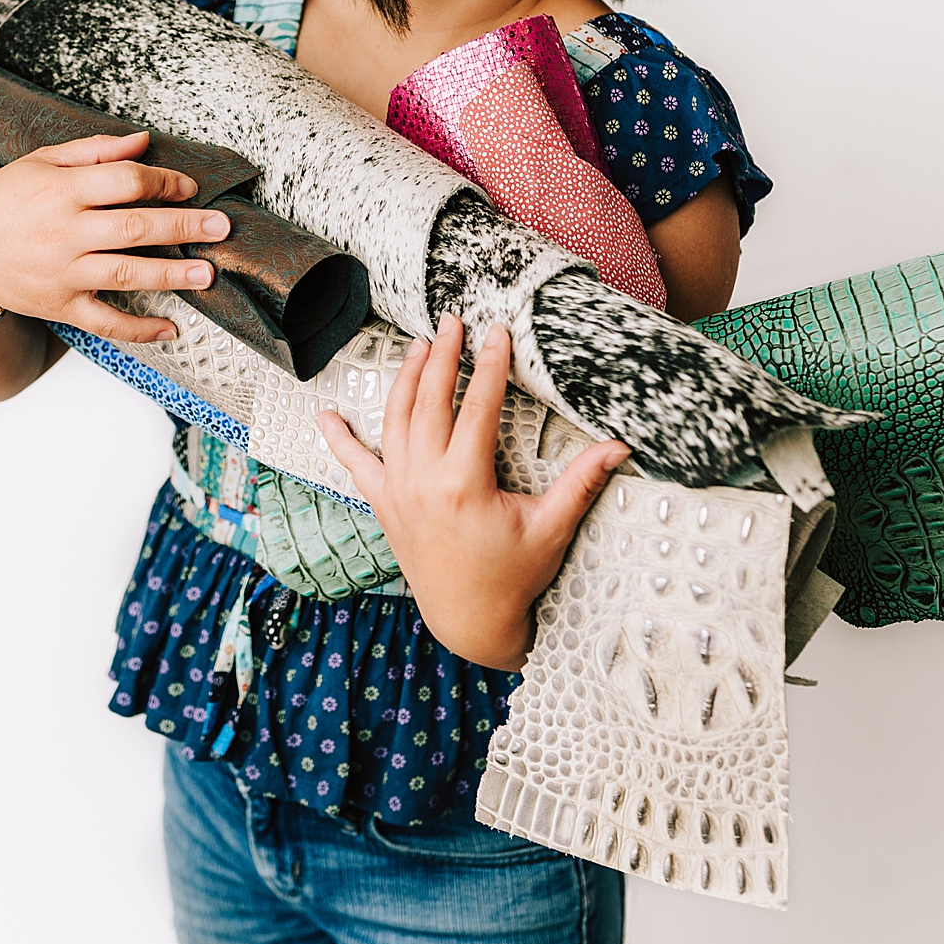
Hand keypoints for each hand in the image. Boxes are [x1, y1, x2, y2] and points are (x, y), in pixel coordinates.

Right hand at [0, 130, 227, 342]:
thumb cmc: (3, 200)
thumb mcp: (41, 162)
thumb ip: (95, 150)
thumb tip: (145, 141)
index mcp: (61, 189)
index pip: (126, 182)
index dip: (164, 182)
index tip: (189, 187)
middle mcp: (64, 231)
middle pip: (135, 227)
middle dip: (183, 226)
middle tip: (222, 227)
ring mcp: (62, 272)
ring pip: (127, 273)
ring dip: (172, 275)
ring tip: (209, 274)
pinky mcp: (59, 305)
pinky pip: (105, 321)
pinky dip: (139, 329)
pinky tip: (170, 329)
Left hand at [319, 316, 628, 670]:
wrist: (469, 621)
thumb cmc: (513, 578)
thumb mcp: (550, 529)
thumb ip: (581, 483)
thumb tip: (620, 447)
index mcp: (464, 483)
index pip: (477, 407)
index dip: (488, 365)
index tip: (496, 332)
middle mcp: (423, 482)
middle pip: (429, 401)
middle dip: (440, 356)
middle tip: (451, 322)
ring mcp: (398, 492)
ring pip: (395, 420)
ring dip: (404, 379)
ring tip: (417, 347)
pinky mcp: (384, 506)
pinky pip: (356, 466)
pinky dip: (339, 439)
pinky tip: (324, 415)